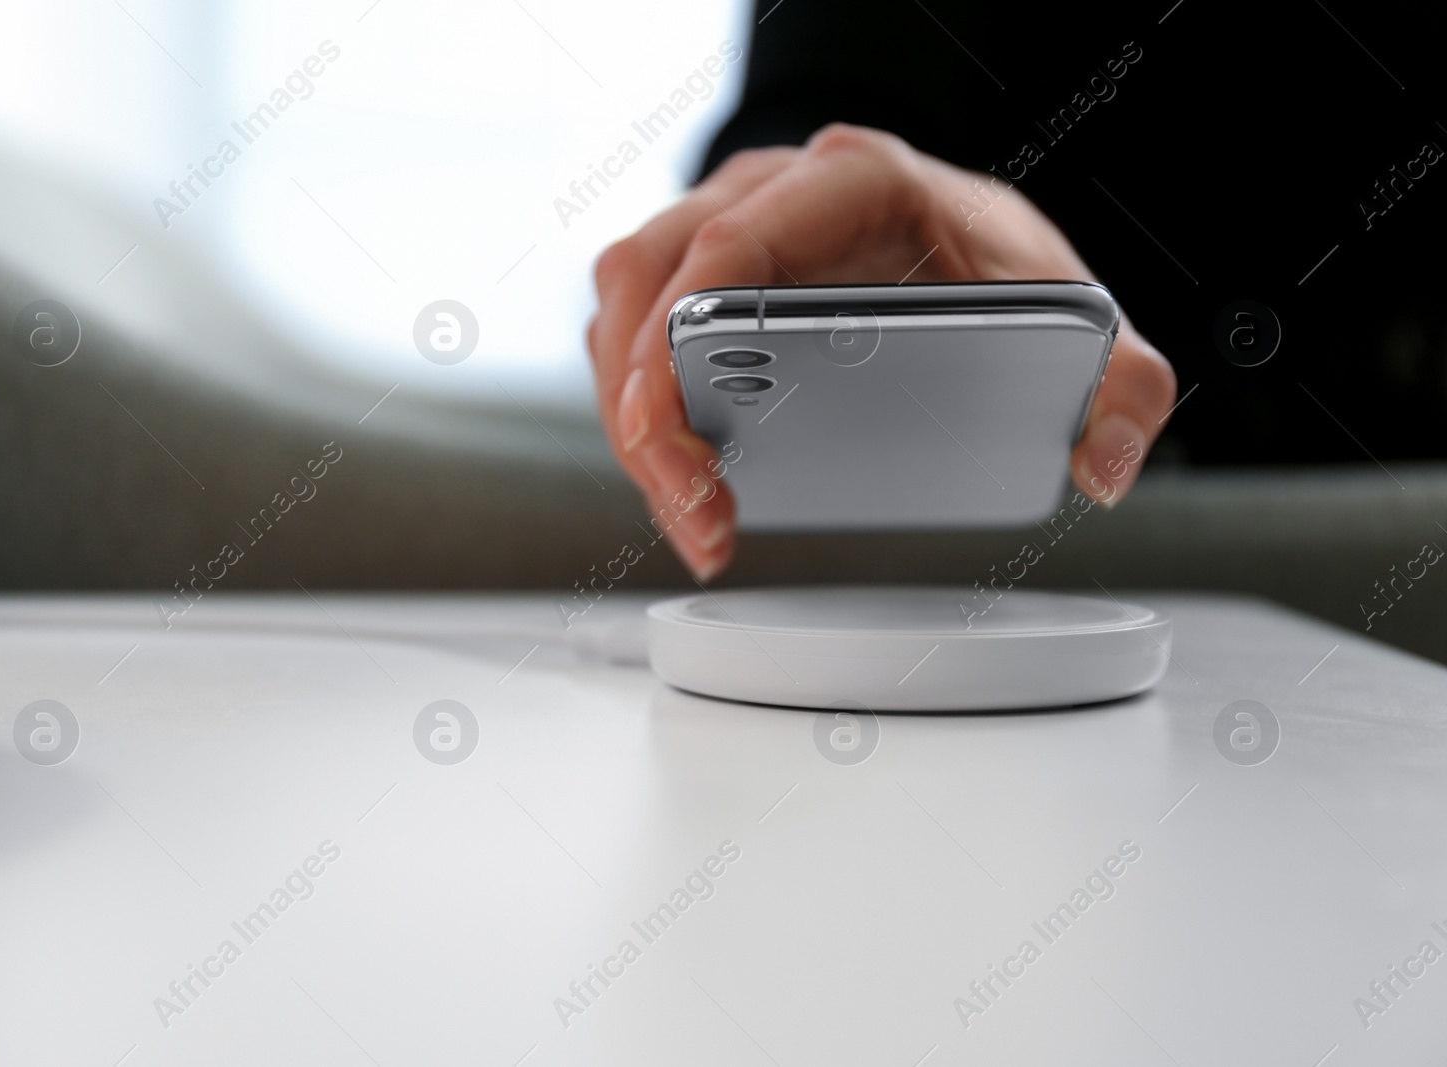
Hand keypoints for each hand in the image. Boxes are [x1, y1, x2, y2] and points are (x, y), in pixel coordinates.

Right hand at [586, 123, 1176, 579]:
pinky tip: (686, 487)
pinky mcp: (695, 289)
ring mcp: (719, 235)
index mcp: (856, 182)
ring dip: (632, 420)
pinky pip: (630, 341)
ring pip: (620, 311)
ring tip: (694, 516)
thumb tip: (1107, 461)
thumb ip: (1120, 383)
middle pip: (650, 278)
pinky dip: (640, 418)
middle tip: (695, 508)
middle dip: (645, 405)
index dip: (687, 324)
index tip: (680, 421)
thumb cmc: (997, 267)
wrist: (964, 248)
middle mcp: (770, 195)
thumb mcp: (1075, 316)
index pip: (737, 233)